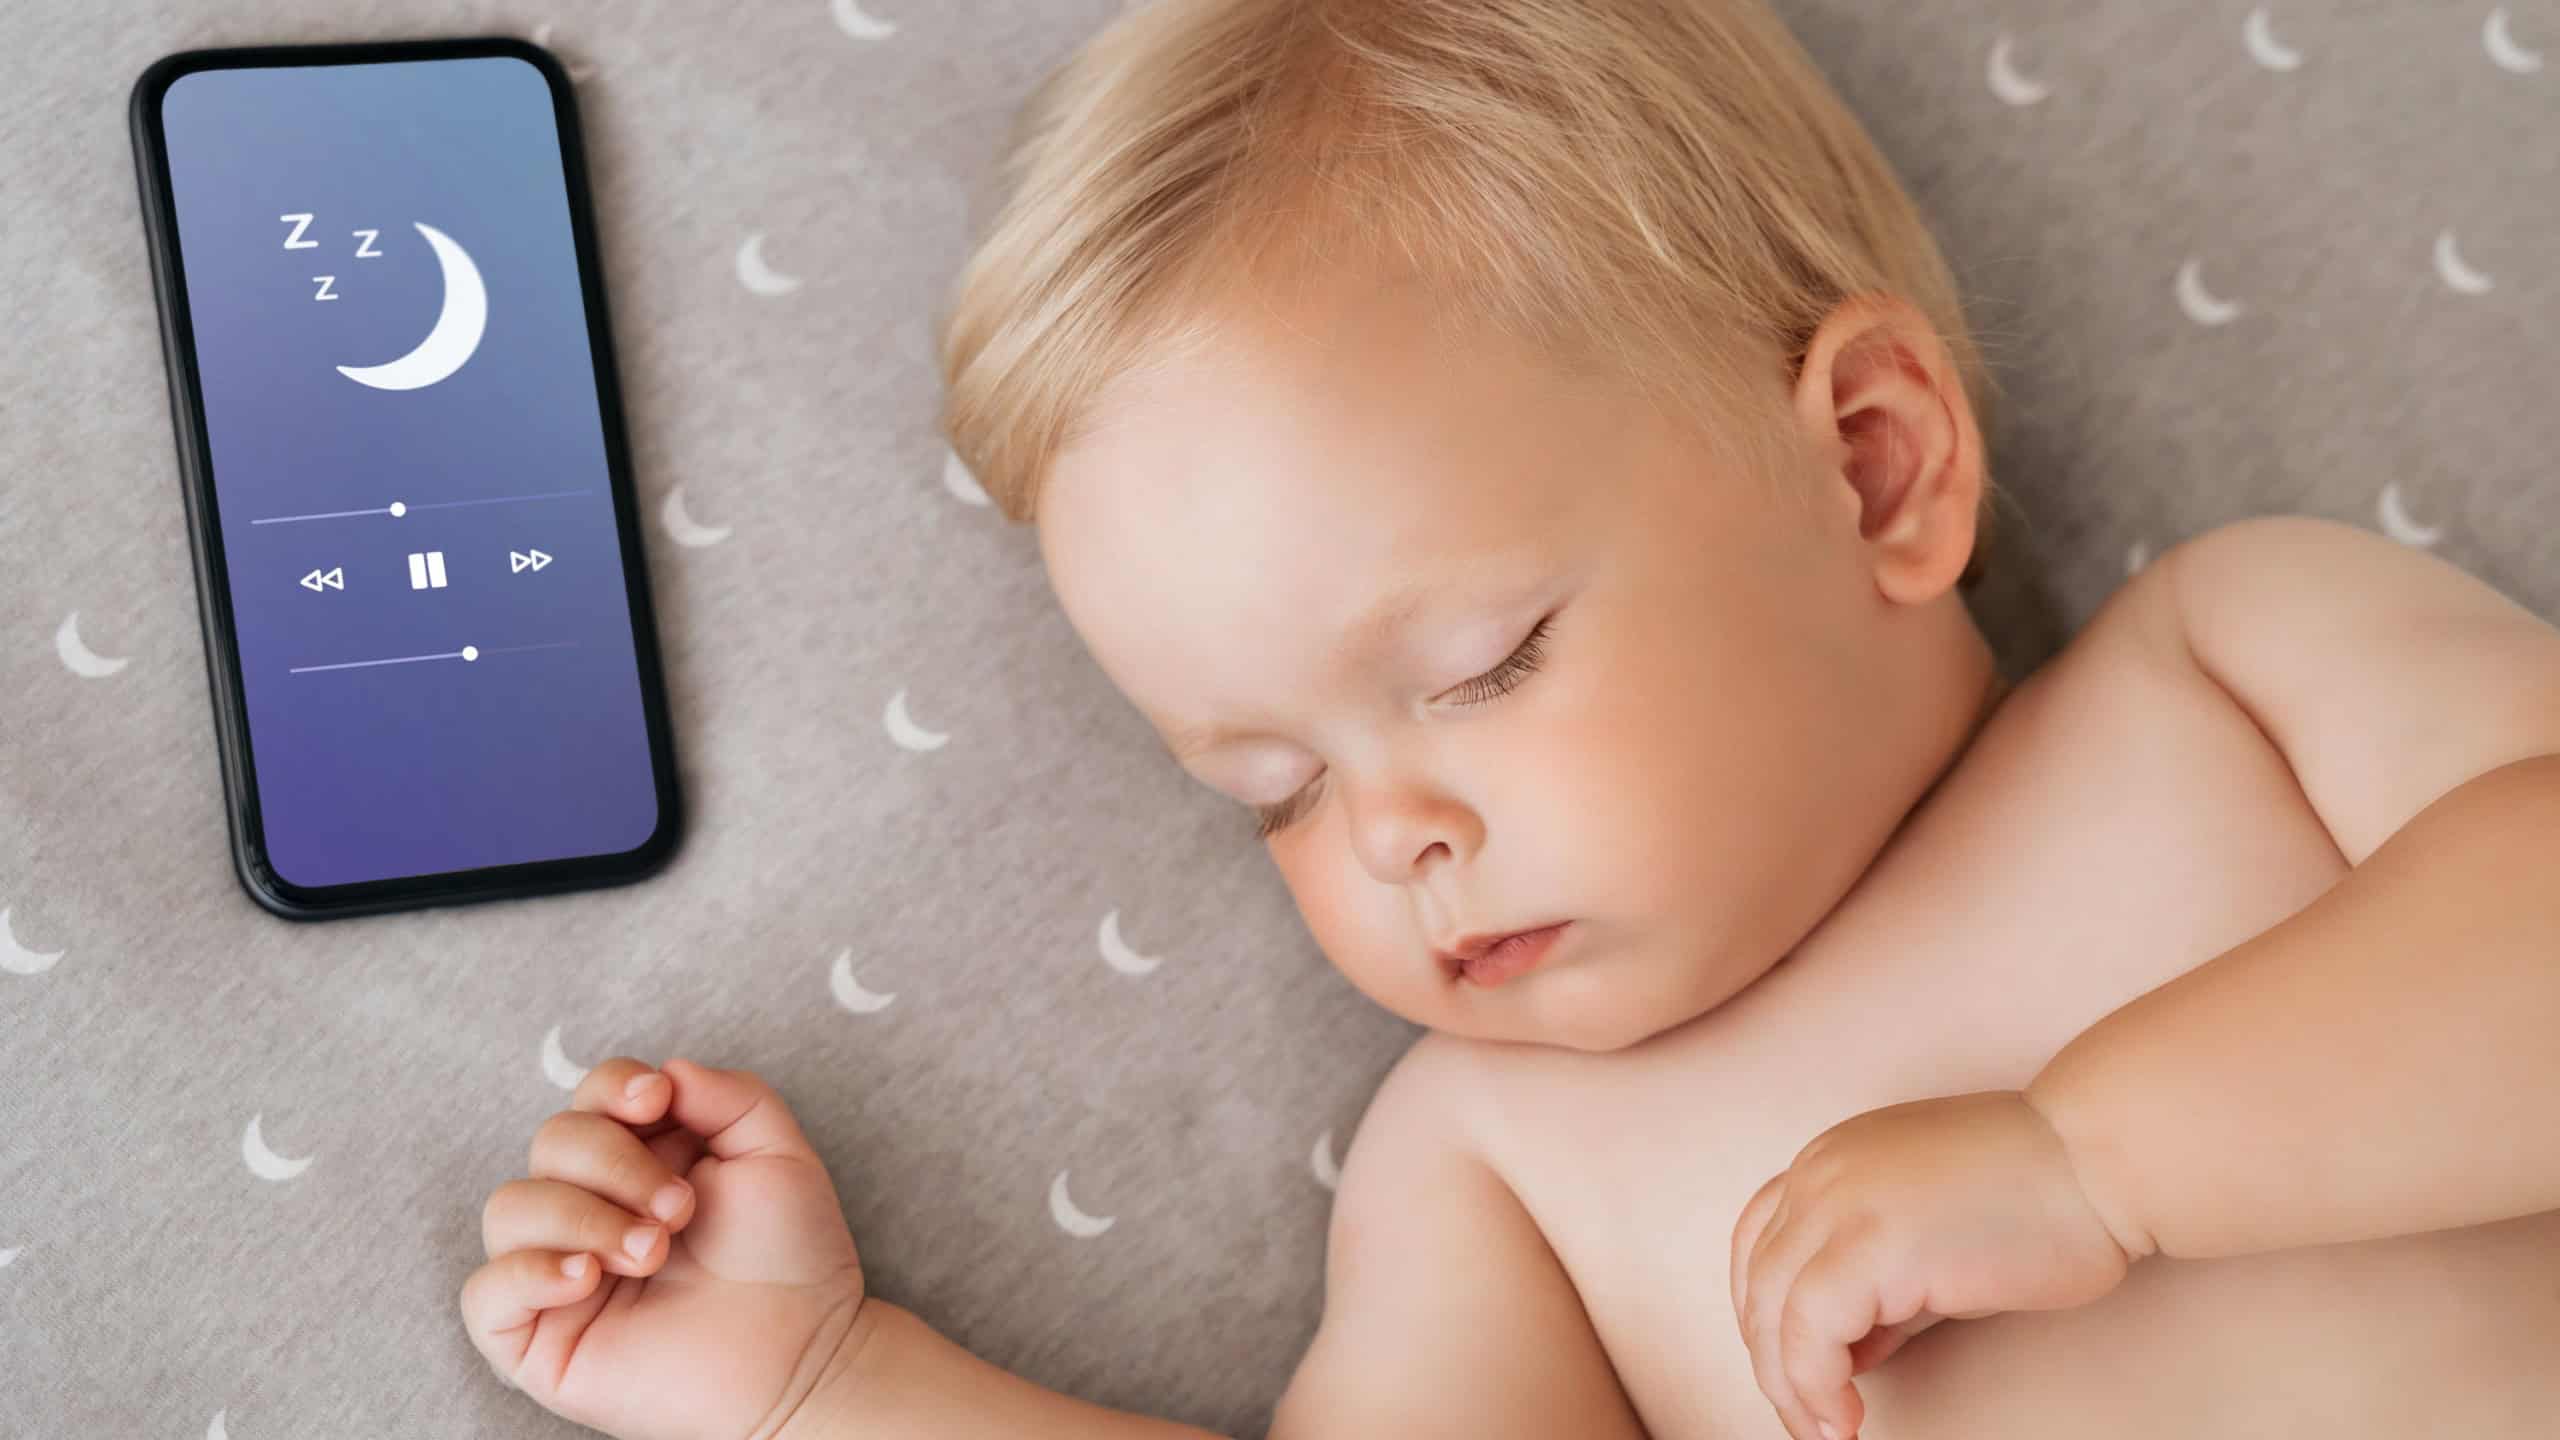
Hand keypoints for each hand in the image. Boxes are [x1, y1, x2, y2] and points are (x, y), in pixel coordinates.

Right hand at [461, 1057, 866, 1439]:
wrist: (802, 1352)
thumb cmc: (791, 1256)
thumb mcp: (776, 1151)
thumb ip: (729, 1094)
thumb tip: (666, 1071)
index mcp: (641, 1158)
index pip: (591, 1096)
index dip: (614, 1088)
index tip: (659, 1102)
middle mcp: (590, 1206)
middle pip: (551, 1141)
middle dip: (615, 1163)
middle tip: (680, 1210)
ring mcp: (558, 1271)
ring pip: (508, 1208)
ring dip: (583, 1217)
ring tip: (651, 1253)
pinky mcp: (538, 1337)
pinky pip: (484, 1293)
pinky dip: (528, 1272)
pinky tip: (588, 1279)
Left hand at [1728, 1090, 2133, 1439]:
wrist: (2100, 1161)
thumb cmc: (2043, 1198)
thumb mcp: (1934, 1240)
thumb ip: (1884, 1290)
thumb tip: (1853, 1352)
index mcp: (1834, 1162)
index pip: (1762, 1245)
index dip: (1770, 1314)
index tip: (1801, 1369)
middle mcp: (1821, 1175)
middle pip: (1758, 1282)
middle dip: (1775, 1362)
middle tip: (1808, 1421)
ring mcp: (1839, 1204)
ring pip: (1772, 1312)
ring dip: (1790, 1385)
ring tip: (1825, 1432)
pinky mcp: (1869, 1246)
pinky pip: (1809, 1331)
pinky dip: (1814, 1384)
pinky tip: (1844, 1420)